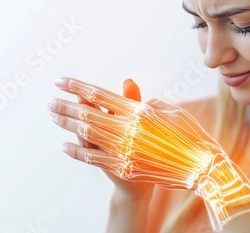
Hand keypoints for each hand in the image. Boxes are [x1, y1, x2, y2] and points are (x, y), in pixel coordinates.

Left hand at [48, 77, 249, 230]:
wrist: (199, 168)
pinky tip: (64, 146)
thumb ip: (148, 104)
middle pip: (88, 113)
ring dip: (67, 124)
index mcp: (138, 110)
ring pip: (87, 133)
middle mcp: (128, 127)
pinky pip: (94, 158)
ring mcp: (125, 148)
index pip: (100, 94)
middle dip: (65, 105)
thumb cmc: (189, 136)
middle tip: (49, 99)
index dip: (78, 87)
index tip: (61, 81)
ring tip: (52, 115)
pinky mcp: (124, 167)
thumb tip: (132, 101)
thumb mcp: (171, 113)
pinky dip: (77, 151)